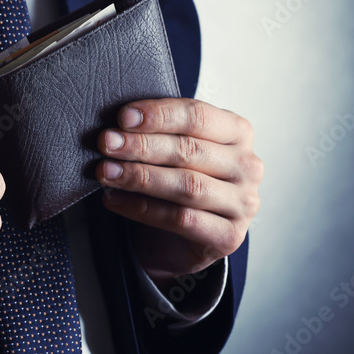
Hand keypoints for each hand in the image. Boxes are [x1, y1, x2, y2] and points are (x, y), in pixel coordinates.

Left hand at [96, 98, 262, 285]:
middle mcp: (247, 166)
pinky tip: (114, 199)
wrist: (182, 238)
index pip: (198, 116)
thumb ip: (157, 133)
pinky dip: (141, 209)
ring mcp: (243, 204)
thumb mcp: (173, 150)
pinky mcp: (229, 236)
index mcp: (237, 132)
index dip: (159, 115)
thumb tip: (118, 126)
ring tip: (106, 172)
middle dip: (142, 145)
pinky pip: (180, 220)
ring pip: (187, 185)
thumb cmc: (176, 181)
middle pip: (190, 150)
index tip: (123, 117)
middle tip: (107, 143)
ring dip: (140, 177)